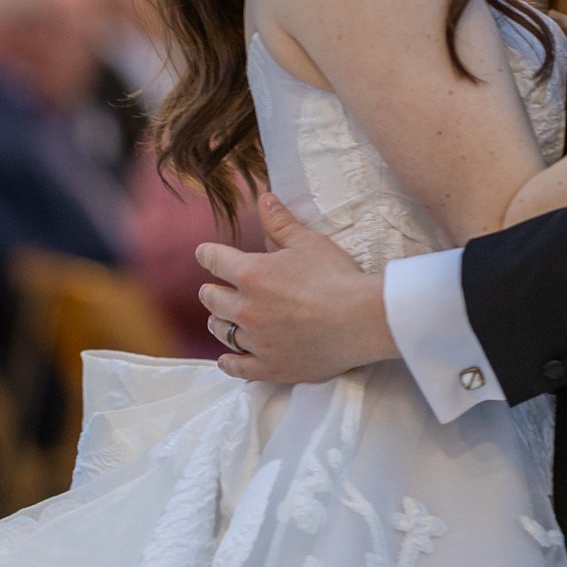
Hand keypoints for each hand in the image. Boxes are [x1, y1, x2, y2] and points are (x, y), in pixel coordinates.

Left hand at [197, 194, 398, 383]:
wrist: (361, 319)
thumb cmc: (336, 276)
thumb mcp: (308, 242)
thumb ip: (280, 223)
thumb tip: (264, 199)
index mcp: (251, 274)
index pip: (215, 260)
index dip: (208, 254)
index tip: (205, 254)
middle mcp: (246, 309)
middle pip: (212, 299)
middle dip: (211, 291)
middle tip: (213, 289)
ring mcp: (257, 341)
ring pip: (222, 332)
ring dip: (218, 323)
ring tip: (219, 320)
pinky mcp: (270, 367)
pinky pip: (239, 367)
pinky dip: (230, 363)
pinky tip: (226, 360)